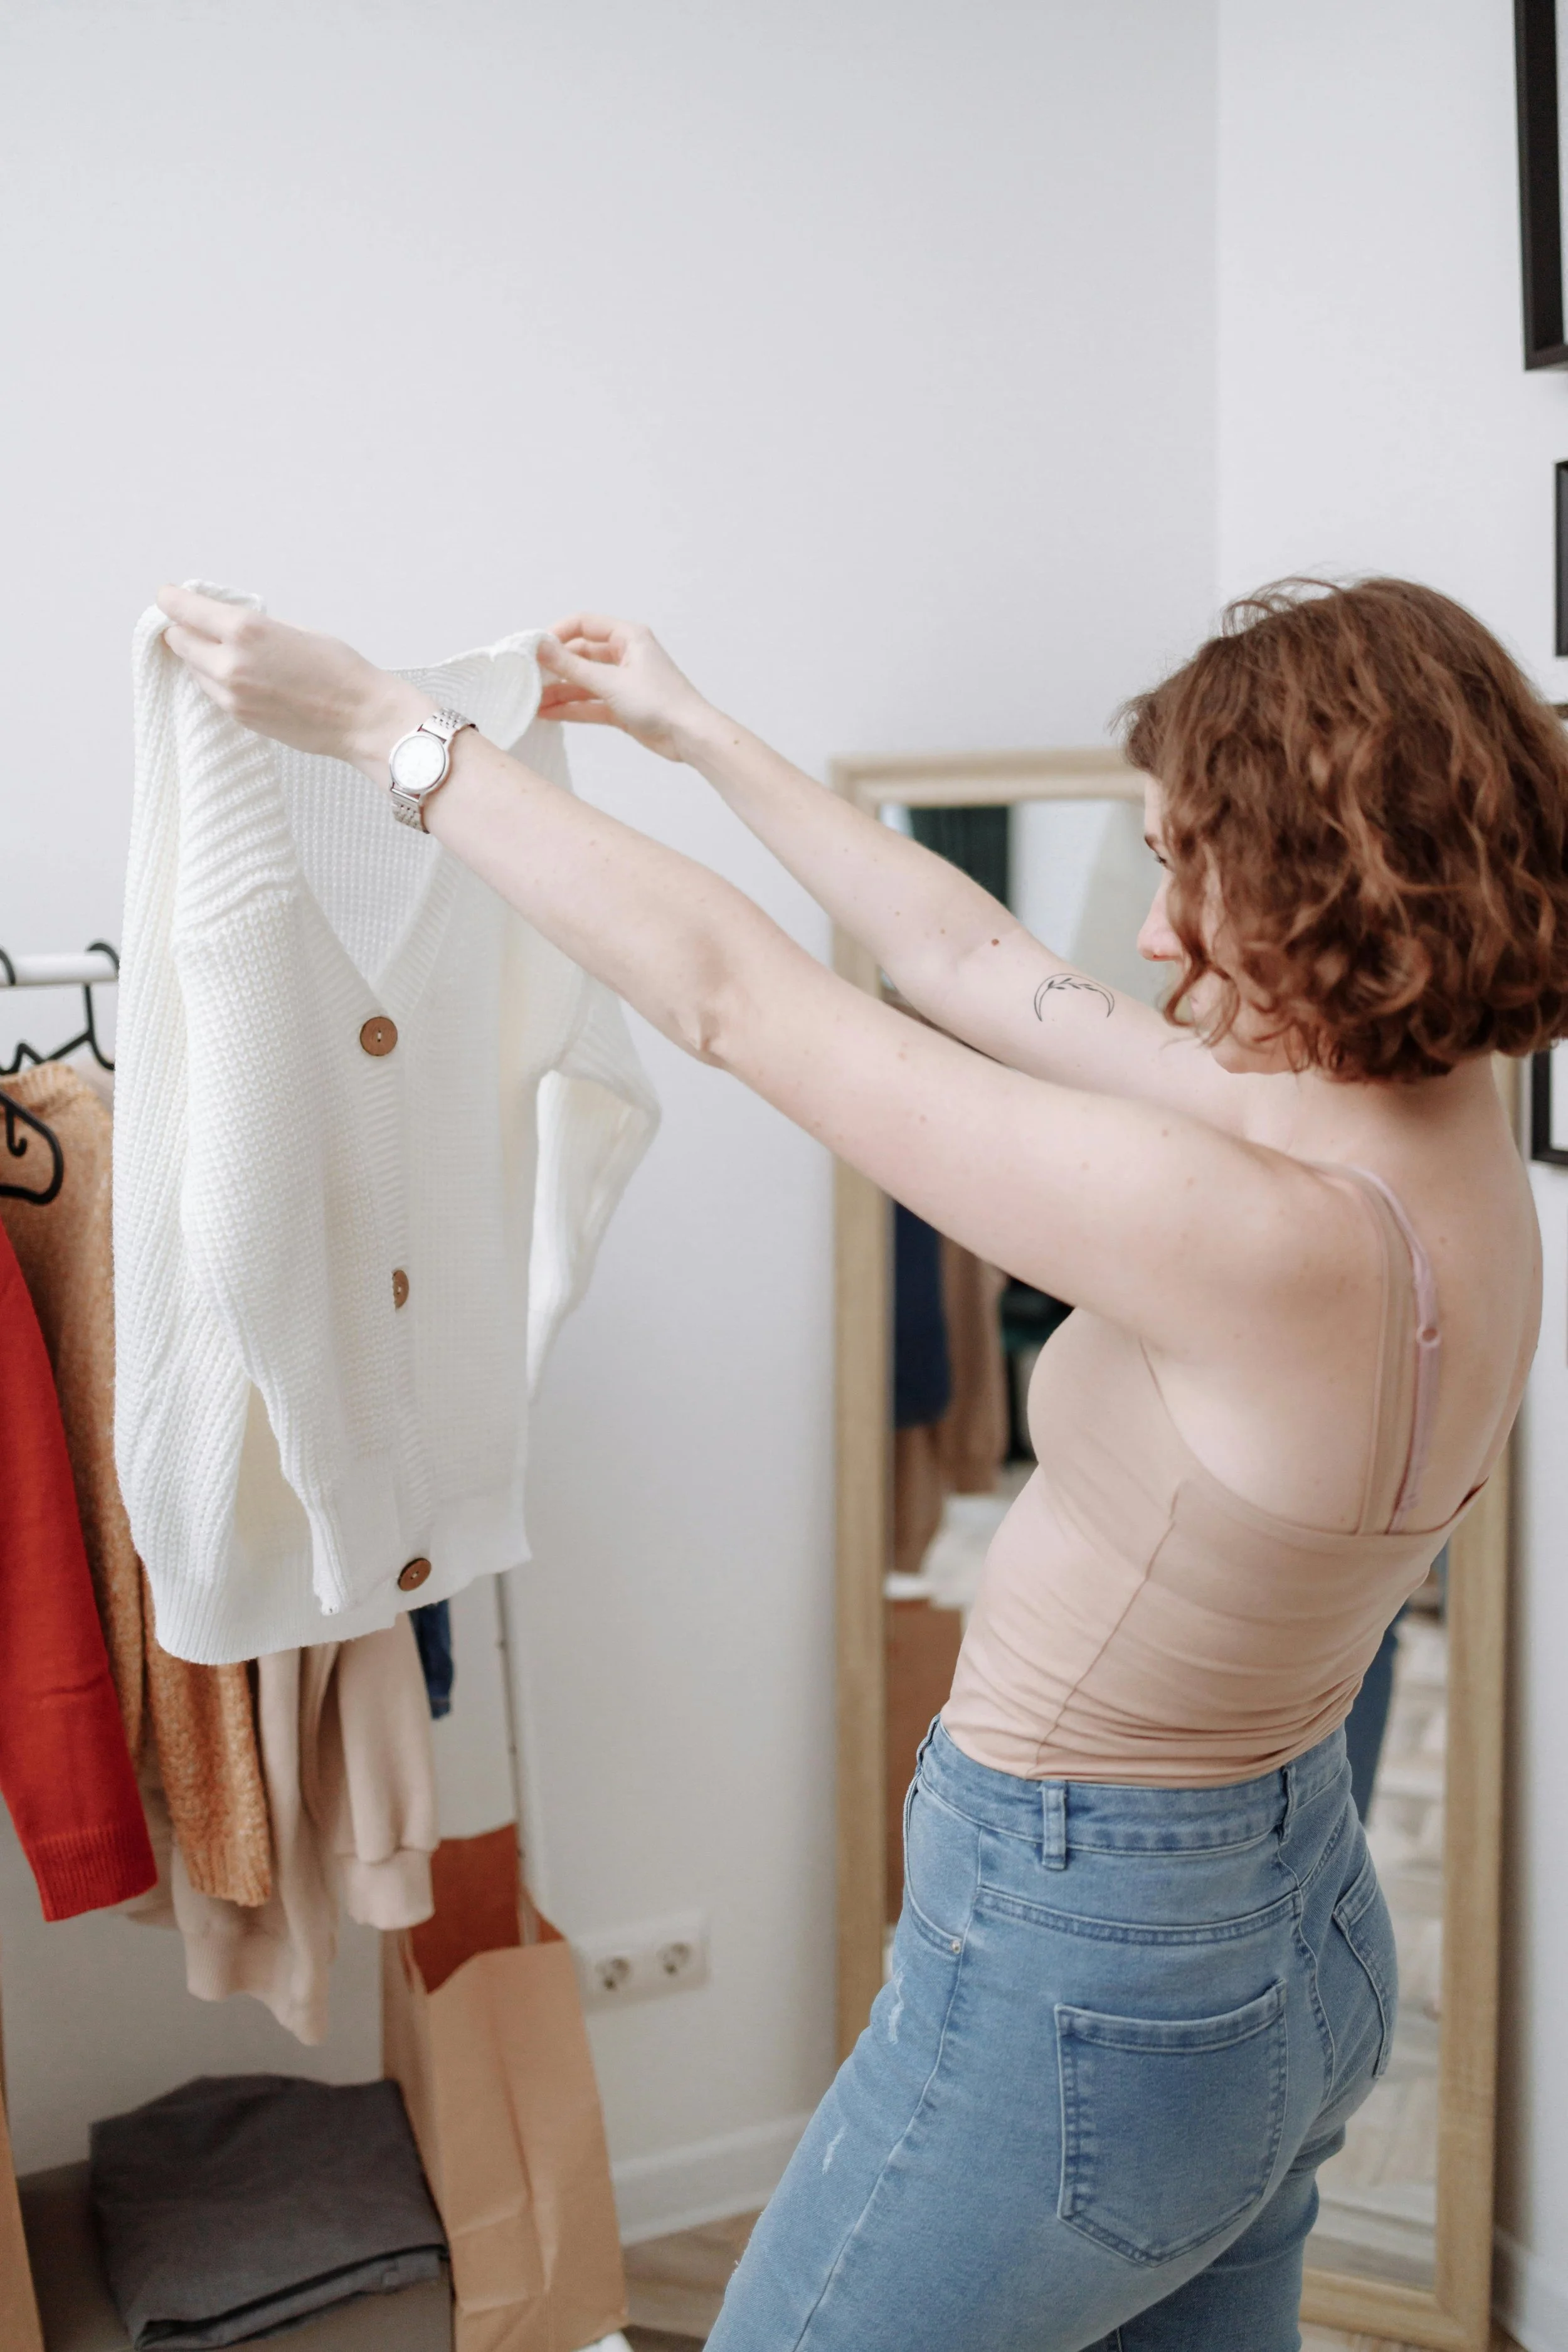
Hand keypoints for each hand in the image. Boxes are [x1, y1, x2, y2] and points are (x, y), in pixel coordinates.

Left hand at [156, 585, 425, 768]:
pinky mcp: (238, 717)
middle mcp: (230, 663)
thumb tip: (221, 623)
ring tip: (230, 654)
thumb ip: (250, 626)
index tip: (169, 595)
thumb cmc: (339, 670)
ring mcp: (231, 695)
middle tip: (199, 624)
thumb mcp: (292, 629)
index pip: (181, 608)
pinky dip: (217, 680)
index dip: (171, 598)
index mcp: (244, 630)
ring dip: (202, 658)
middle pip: (177, 639)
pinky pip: (212, 691)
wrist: (362, 718)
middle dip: (185, 629)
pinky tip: (244, 677)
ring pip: (192, 668)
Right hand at [537, 614, 713, 762]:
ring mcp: (623, 682)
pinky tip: (547, 714)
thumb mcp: (610, 682)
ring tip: (531, 702)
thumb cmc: (661, 702)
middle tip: (527, 679)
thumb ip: (572, 666)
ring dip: (559, 692)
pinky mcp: (622, 707)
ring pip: (583, 682)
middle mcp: (625, 656)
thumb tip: (540, 647)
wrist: (690, 736)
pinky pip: (590, 703)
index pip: (584, 624)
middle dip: (554, 668)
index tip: (534, 649)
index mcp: (628, 637)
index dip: (557, 634)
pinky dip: (571, 708)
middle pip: (580, 655)